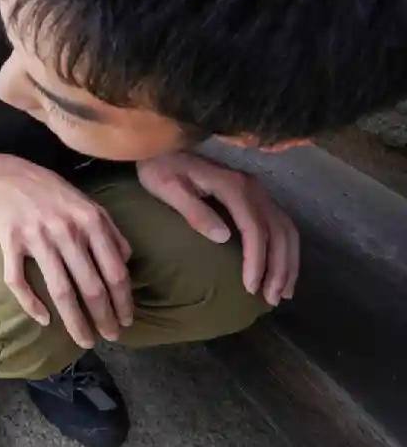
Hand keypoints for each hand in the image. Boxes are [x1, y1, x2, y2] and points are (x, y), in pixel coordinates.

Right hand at [0, 155, 133, 349]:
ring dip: (75, 321)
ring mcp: (37, 237)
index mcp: (90, 220)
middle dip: (104, 318)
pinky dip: (31, 304)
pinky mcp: (10, 242)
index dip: (123, 300)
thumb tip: (126, 264)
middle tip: (110, 337)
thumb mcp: (87, 203)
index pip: (114, 270)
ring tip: (84, 339)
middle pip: (90, 286)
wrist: (2, 175)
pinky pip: (19, 281)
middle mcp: (66, 230)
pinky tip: (43, 320)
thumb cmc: (49, 191)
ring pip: (60, 290)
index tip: (127, 320)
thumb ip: (110, 231)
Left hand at [137, 152, 298, 304]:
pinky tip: (281, 270)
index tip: (250, 287)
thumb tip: (223, 237)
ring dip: (288, 262)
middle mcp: (253, 187)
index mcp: (233, 186)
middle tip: (270, 299)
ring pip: (285, 229)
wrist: (161, 147)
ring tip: (281, 293)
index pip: (255, 229)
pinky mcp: (254, 195)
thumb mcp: (169, 189)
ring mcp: (257, 190)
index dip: (256, 260)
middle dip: (278, 268)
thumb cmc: (159, 169)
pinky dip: (285, 249)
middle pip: (278, 232)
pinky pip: (280, 224)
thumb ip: (194, 211)